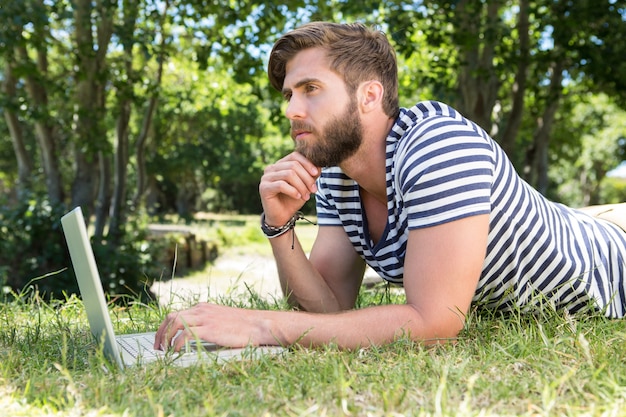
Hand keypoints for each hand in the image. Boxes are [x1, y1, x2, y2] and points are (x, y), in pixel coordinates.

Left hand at [153, 303, 274, 351]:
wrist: (259, 324)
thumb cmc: (244, 326)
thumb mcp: (222, 320)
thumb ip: (209, 323)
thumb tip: (197, 336)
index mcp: (203, 307)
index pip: (177, 314)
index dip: (165, 327)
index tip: (162, 339)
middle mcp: (201, 310)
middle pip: (171, 317)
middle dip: (160, 332)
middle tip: (157, 347)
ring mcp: (205, 318)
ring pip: (175, 323)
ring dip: (165, 338)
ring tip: (164, 351)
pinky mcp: (209, 329)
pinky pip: (185, 335)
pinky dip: (176, 344)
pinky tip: (176, 353)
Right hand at [259, 152, 319, 225]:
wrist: (282, 217)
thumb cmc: (293, 199)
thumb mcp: (305, 185)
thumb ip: (311, 174)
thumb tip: (319, 165)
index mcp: (280, 164)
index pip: (294, 156)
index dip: (307, 163)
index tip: (316, 174)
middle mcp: (271, 168)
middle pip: (293, 165)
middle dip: (306, 178)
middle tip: (314, 189)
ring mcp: (266, 177)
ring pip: (288, 174)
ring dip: (301, 186)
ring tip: (307, 196)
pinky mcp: (264, 188)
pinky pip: (281, 185)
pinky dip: (293, 191)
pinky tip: (298, 197)